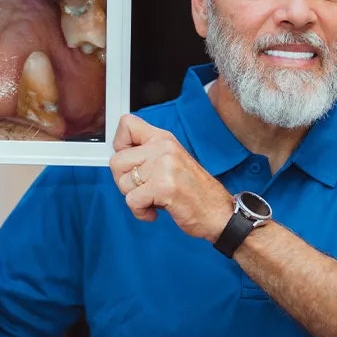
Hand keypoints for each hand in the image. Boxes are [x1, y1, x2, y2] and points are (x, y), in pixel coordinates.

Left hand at [109, 114, 232, 241]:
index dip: (120, 145)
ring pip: (123, 183)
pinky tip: (155, 211)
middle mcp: (163, 148)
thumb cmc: (195, 191)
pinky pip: (132, 201)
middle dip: (125, 181)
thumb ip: (147, 154)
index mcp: (163, 139)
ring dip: (134, 198)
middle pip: (116, 161)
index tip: (130, 162)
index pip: (126, 124)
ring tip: (154, 199)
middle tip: (143, 189)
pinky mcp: (164, 186)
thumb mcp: (171, 161)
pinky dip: (140, 212)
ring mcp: (164, 166)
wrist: (219, 213)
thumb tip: (119, 156)